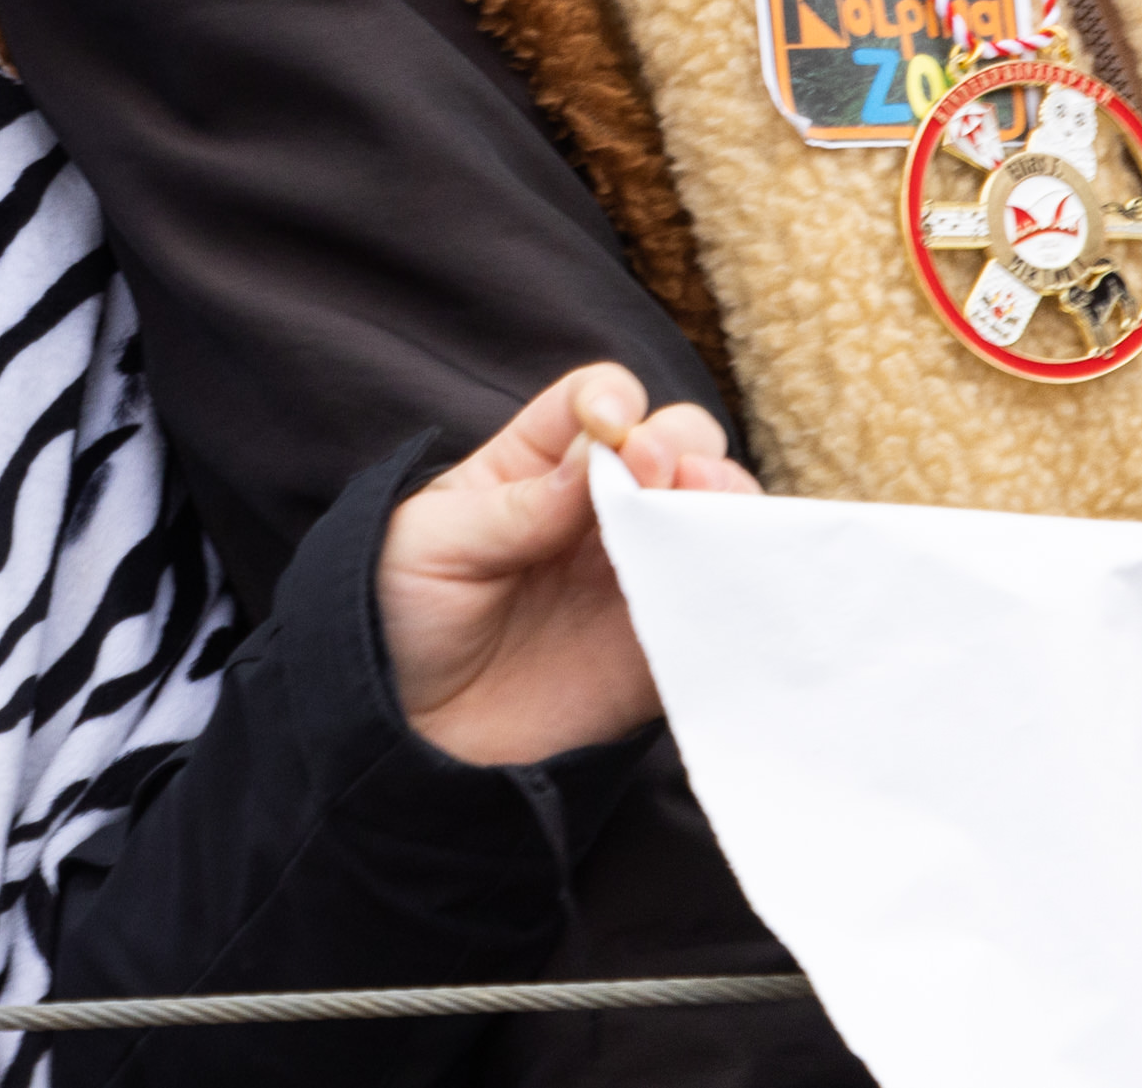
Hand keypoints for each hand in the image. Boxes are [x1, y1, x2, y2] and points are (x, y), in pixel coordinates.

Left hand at [375, 363, 749, 769]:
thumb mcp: (432, 544)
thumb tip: (601, 455)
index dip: (612, 399)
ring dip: (725, 495)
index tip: (612, 425)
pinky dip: (740, 576)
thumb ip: (517, 505)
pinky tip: (727, 570)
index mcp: (533, 465)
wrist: (411, 741)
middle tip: (657, 473)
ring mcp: (635, 572)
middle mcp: (597, 509)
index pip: (593, 401)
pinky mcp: (662, 642)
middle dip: (679, 442)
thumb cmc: (401, 620)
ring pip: (714, 509)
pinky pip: (721, 599)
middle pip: (673, 440)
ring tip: (707, 506)